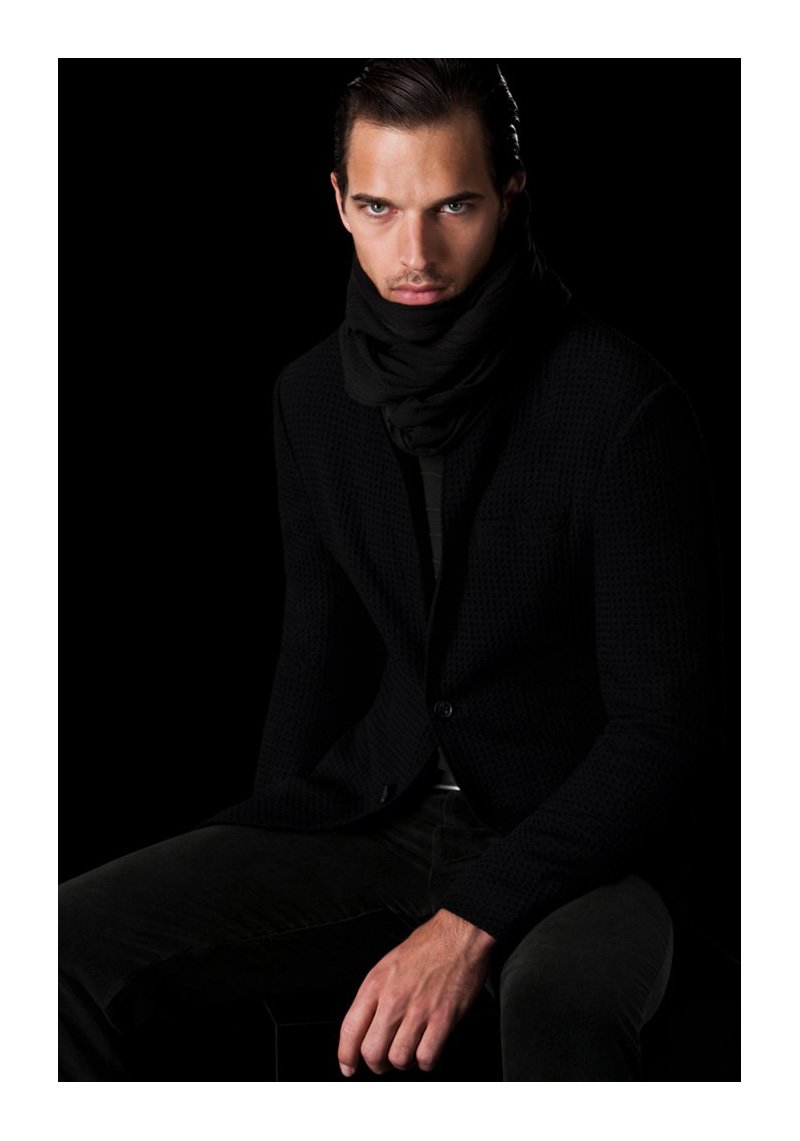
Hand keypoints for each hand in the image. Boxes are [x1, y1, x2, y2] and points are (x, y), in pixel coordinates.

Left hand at [337, 908, 496, 1076]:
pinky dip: (426, 1061)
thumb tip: (364, 1026)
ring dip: (404, 1062)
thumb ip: (374, 994)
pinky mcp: (444, 1018)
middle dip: (377, 1063)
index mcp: (376, 983)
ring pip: (399, 1059)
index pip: (350, 1029)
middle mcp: (394, 998)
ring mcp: (419, 1010)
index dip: (346, 1055)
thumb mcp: (388, 964)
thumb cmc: (427, 946)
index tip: (348, 1066)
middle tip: (386, 1059)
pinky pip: (427, 1057)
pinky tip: (429, 1048)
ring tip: (411, 1050)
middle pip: (372, 1052)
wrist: (459, 935)